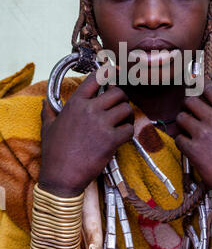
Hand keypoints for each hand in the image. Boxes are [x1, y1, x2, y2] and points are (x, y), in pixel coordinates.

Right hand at [38, 71, 133, 196]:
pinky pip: (129, 129)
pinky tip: (123, 136)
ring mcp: (102, 124)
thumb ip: (48, 111)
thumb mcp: (48, 127)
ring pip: (126, 109)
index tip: (115, 71)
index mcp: (75, 104)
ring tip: (123, 122)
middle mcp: (90, 110)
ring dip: (128, 115)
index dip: (108, 73)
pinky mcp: (111, 140)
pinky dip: (129, 131)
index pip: (95, 79)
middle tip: (120, 106)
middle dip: (122, 98)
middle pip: (118, 93)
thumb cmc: (54, 152)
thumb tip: (44, 102)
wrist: (61, 176)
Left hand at [175, 80, 211, 212]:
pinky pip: (178, 138)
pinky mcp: (192, 150)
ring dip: (182, 123)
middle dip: (188, 106)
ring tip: (189, 131)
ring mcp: (202, 134)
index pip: (210, 89)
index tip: (197, 91)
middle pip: (190, 100)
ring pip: (181, 118)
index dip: (201, 88)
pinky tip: (189, 146)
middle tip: (190, 113)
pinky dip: (181, 142)